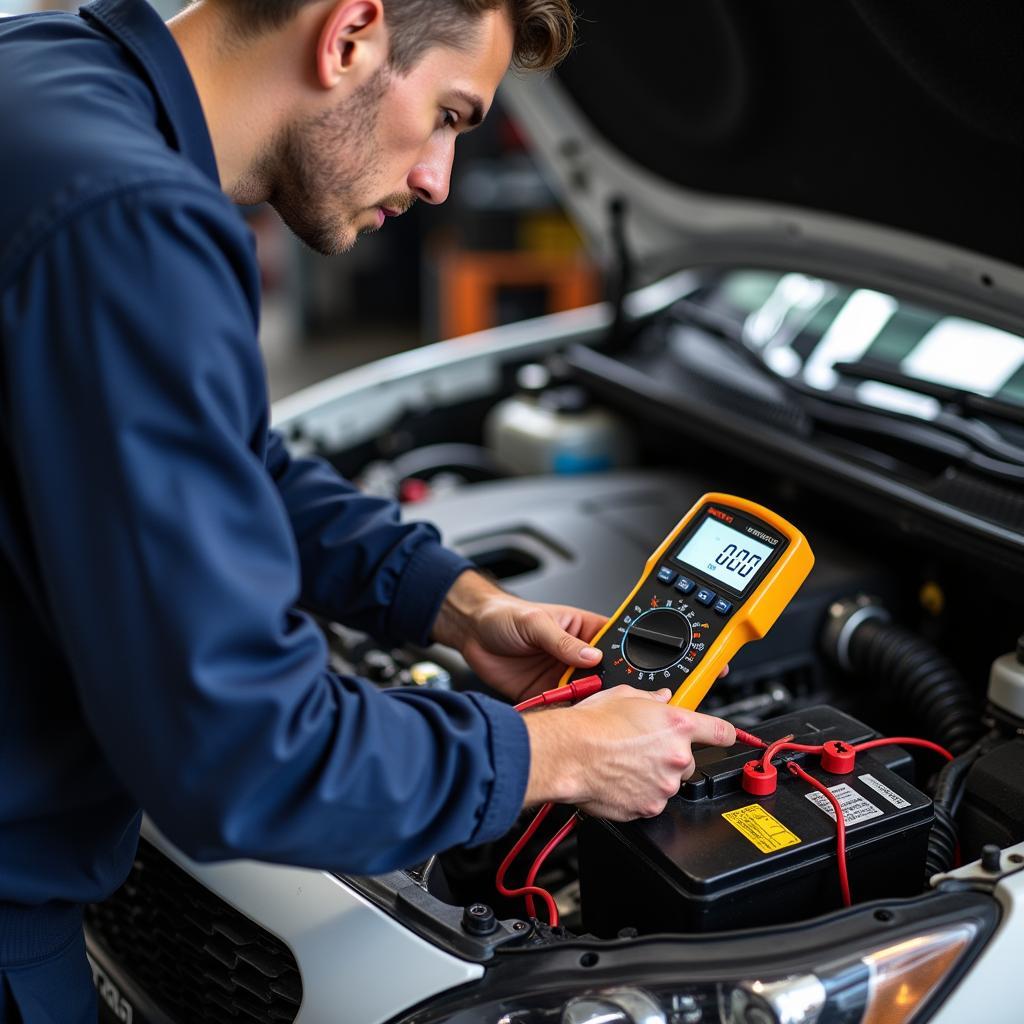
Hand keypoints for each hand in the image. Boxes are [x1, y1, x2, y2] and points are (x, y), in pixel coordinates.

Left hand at [432, 571, 606, 702]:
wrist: (471, 633)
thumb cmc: (504, 616)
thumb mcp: (535, 622)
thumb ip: (562, 640)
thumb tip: (590, 656)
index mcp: (582, 631)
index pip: (613, 645)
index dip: (623, 658)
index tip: (627, 673)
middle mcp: (576, 657)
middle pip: (604, 676)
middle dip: (607, 688)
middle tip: (605, 696)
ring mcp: (562, 677)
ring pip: (585, 696)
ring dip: (587, 704)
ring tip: (587, 710)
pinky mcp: (545, 695)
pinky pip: (561, 710)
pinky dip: (564, 717)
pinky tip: (565, 719)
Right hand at [523, 686, 735, 819]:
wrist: (567, 754)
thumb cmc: (590, 724)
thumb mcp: (623, 696)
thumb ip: (650, 698)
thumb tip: (661, 697)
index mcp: (677, 725)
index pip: (720, 731)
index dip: (727, 734)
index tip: (730, 736)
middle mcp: (677, 756)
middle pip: (688, 760)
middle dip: (670, 756)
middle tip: (641, 749)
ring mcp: (664, 785)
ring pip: (668, 782)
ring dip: (653, 776)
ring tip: (623, 763)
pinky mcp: (649, 807)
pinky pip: (650, 801)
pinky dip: (638, 794)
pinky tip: (618, 780)